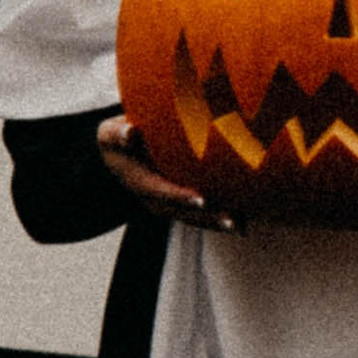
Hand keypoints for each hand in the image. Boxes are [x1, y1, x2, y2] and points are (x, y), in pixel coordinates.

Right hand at [97, 117, 240, 231]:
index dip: (179, 197)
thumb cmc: (117, 139)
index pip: (160, 192)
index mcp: (138, 183)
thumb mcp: (111, 135)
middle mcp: (153, 199)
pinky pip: (200, 213)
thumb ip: (119, 135)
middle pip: (182, 213)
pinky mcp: (179, 203)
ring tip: (242, 225)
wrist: (119, 155)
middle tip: (232, 220)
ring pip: (193, 218)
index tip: (200, 199)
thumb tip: (130, 132)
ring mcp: (167, 204)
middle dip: (207, 218)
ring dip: (217, 223)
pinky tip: (246, 216)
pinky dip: (220, 214)